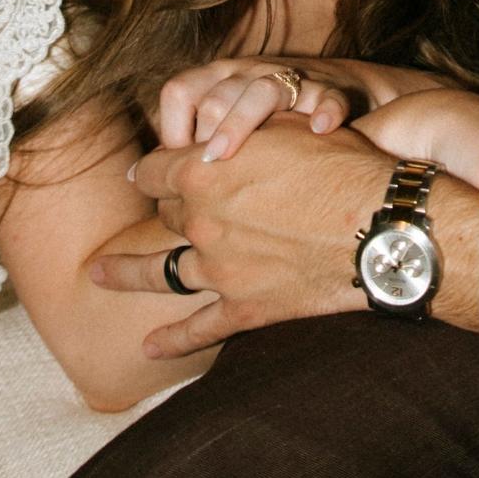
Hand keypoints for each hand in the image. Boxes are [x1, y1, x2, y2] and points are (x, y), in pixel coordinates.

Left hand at [90, 118, 478, 355]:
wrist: (381, 226)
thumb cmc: (342, 166)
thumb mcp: (287, 129)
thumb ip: (241, 133)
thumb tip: (213, 137)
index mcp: (203, 171)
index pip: (156, 167)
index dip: (152, 168)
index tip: (144, 173)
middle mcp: (201, 220)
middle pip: (165, 214)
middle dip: (161, 210)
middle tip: (156, 212)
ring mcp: (219, 268)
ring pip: (162, 271)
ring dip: (127, 273)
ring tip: (98, 275)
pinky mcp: (246, 308)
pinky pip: (199, 327)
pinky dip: (172, 340)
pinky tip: (149, 348)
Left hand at [157, 58, 351, 161]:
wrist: (330, 94)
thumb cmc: (265, 123)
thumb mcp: (222, 125)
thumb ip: (183, 146)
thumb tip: (135, 175)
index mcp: (216, 81)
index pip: (179, 92)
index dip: (172, 132)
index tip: (176, 175)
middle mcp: (247, 75)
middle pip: (216, 97)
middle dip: (206, 136)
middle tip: (205, 176)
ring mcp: (288, 81)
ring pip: (261, 91)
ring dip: (243, 122)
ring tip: (230, 156)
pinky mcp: (327, 92)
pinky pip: (326, 97)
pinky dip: (324, 111)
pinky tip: (318, 131)